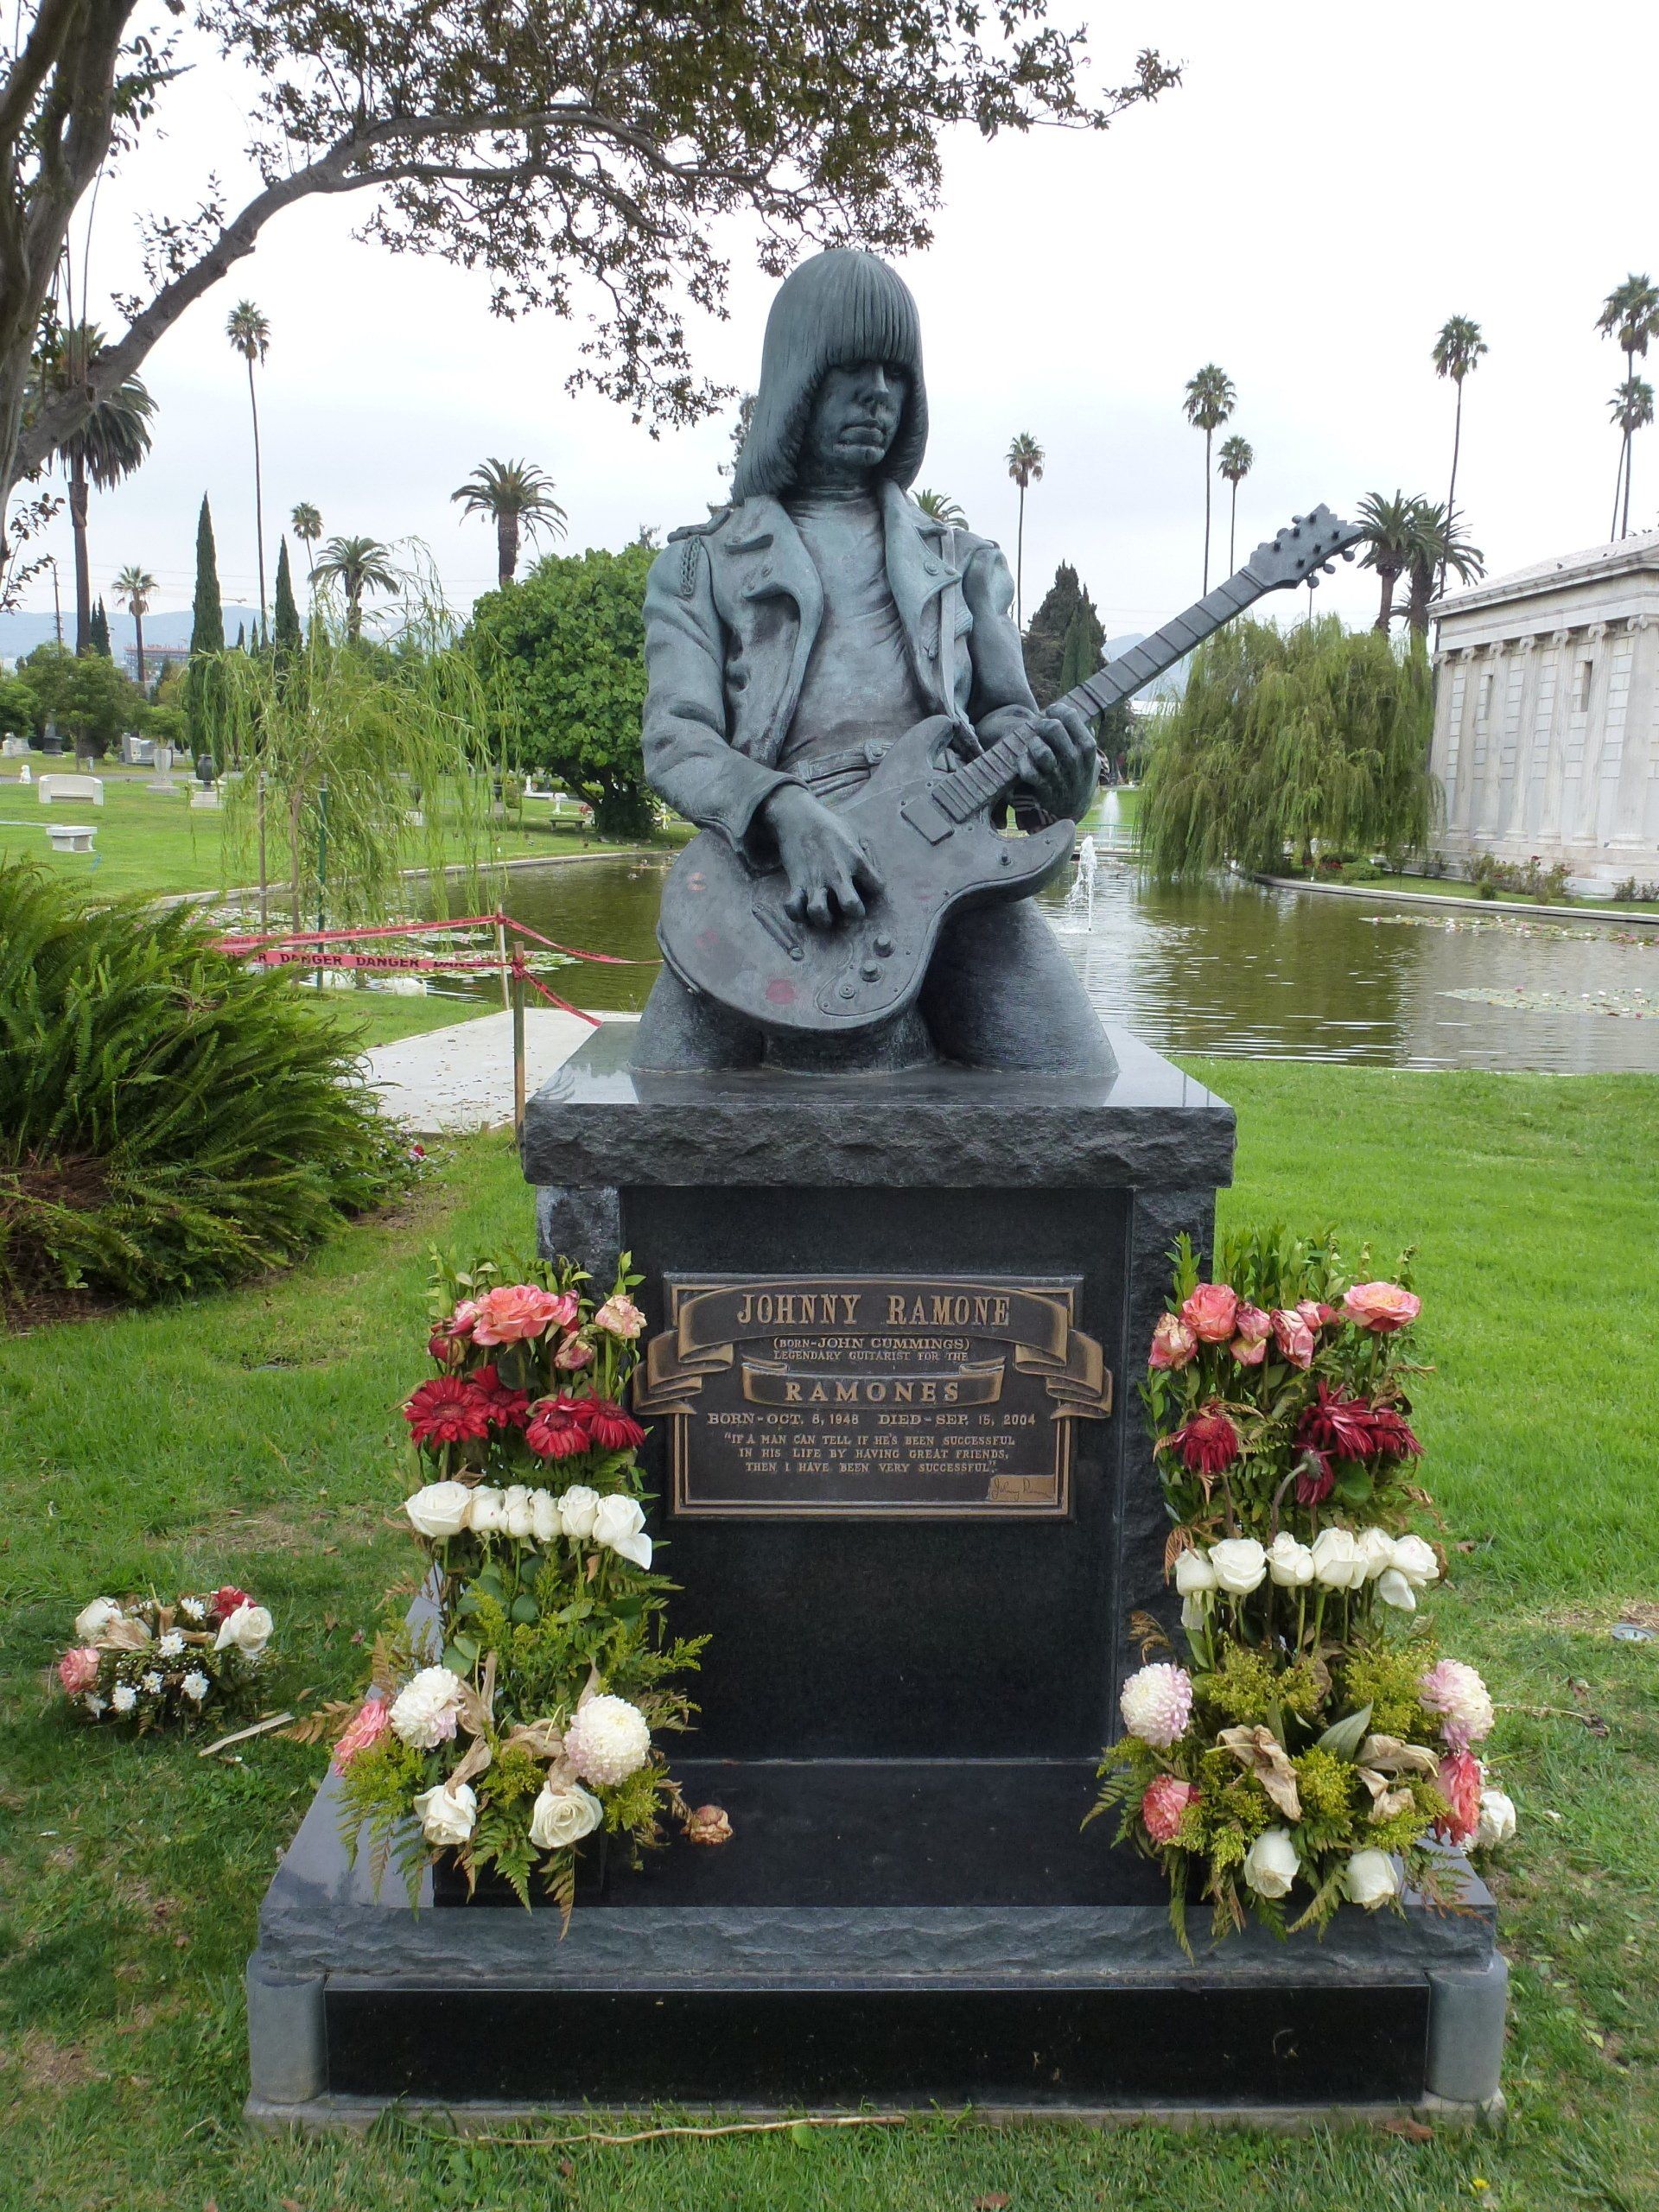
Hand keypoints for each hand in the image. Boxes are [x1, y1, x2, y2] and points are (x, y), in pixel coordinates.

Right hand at [762, 784, 883, 928]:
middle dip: (854, 914)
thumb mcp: (854, 834)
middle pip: (851, 907)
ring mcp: (815, 880)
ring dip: (823, 920)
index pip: (877, 886)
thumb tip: (873, 872)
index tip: (868, 887)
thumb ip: (865, 855)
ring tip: (825, 914)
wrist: (798, 816)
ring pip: (819, 913)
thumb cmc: (829, 825)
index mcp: (856, 860)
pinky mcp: (796, 882)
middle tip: (850, 909)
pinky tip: (802, 909)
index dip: (875, 890)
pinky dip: (795, 914)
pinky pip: (792, 907)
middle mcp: (837, 873)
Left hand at [973, 703, 1098, 819]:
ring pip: (1040, 750)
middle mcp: (1074, 761)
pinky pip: (1028, 771)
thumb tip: (1076, 714)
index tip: (1051, 712)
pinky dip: (1023, 763)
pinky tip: (1025, 760)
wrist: (1073, 810)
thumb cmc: (1079, 777)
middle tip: (1040, 728)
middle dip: (1042, 724)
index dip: (1057, 709)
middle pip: (1053, 728)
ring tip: (1034, 746)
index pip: (1070, 716)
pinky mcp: (1043, 789)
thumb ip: (1086, 737)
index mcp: (1087, 749)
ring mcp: (1058, 776)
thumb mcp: (1090, 758)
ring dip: (1033, 744)